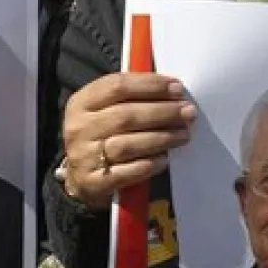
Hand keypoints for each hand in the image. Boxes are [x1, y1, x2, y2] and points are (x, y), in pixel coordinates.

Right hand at [59, 73, 195, 209]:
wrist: (81, 176)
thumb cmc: (102, 135)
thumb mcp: (105, 109)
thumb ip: (132, 96)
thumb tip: (172, 89)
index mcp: (82, 103)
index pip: (117, 86)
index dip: (151, 85)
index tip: (177, 88)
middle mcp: (79, 128)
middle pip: (125, 115)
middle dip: (163, 112)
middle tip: (188, 112)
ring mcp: (84, 156)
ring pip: (127, 144)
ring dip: (161, 138)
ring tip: (183, 134)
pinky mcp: (94, 182)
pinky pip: (128, 172)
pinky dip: (150, 163)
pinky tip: (165, 158)